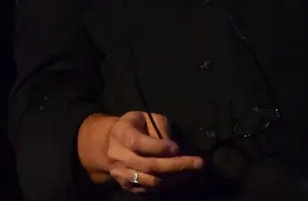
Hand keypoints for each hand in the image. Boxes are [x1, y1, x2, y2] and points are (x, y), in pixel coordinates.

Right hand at [77, 111, 203, 192]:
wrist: (109, 143)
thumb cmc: (133, 126)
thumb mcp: (146, 117)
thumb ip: (159, 127)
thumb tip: (173, 148)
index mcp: (121, 133)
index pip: (138, 143)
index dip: (159, 147)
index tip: (177, 147)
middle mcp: (118, 155)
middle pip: (148, 165)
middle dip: (176, 165)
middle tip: (198, 163)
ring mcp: (120, 173)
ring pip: (150, 181)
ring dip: (174, 178)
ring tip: (191, 172)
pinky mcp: (126, 185)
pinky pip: (149, 190)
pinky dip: (166, 185)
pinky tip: (179, 178)